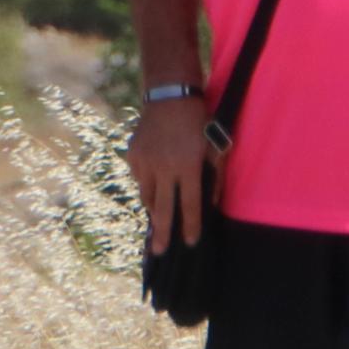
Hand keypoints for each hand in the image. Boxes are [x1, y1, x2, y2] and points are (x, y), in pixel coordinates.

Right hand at [129, 94, 209, 253]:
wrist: (170, 96)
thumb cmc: (199, 122)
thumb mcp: (215, 147)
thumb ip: (216, 176)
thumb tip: (212, 204)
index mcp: (187, 165)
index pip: (190, 204)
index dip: (191, 225)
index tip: (191, 242)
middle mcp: (164, 167)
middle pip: (163, 209)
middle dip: (162, 233)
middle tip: (159, 252)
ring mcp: (145, 161)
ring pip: (148, 195)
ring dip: (155, 207)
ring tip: (159, 219)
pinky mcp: (133, 155)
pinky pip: (140, 179)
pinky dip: (148, 184)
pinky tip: (157, 178)